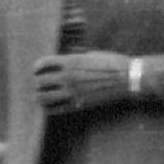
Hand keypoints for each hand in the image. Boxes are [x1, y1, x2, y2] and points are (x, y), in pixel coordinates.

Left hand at [32, 49, 157, 118]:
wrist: (127, 78)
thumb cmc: (111, 62)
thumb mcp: (90, 54)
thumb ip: (74, 58)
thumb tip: (63, 60)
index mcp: (70, 62)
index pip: (43, 63)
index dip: (37, 66)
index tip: (36, 69)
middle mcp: (68, 77)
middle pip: (39, 82)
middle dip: (37, 82)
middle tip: (38, 83)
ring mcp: (72, 93)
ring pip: (43, 98)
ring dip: (39, 96)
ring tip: (40, 95)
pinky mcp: (78, 105)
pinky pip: (56, 109)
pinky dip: (49, 108)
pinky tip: (49, 106)